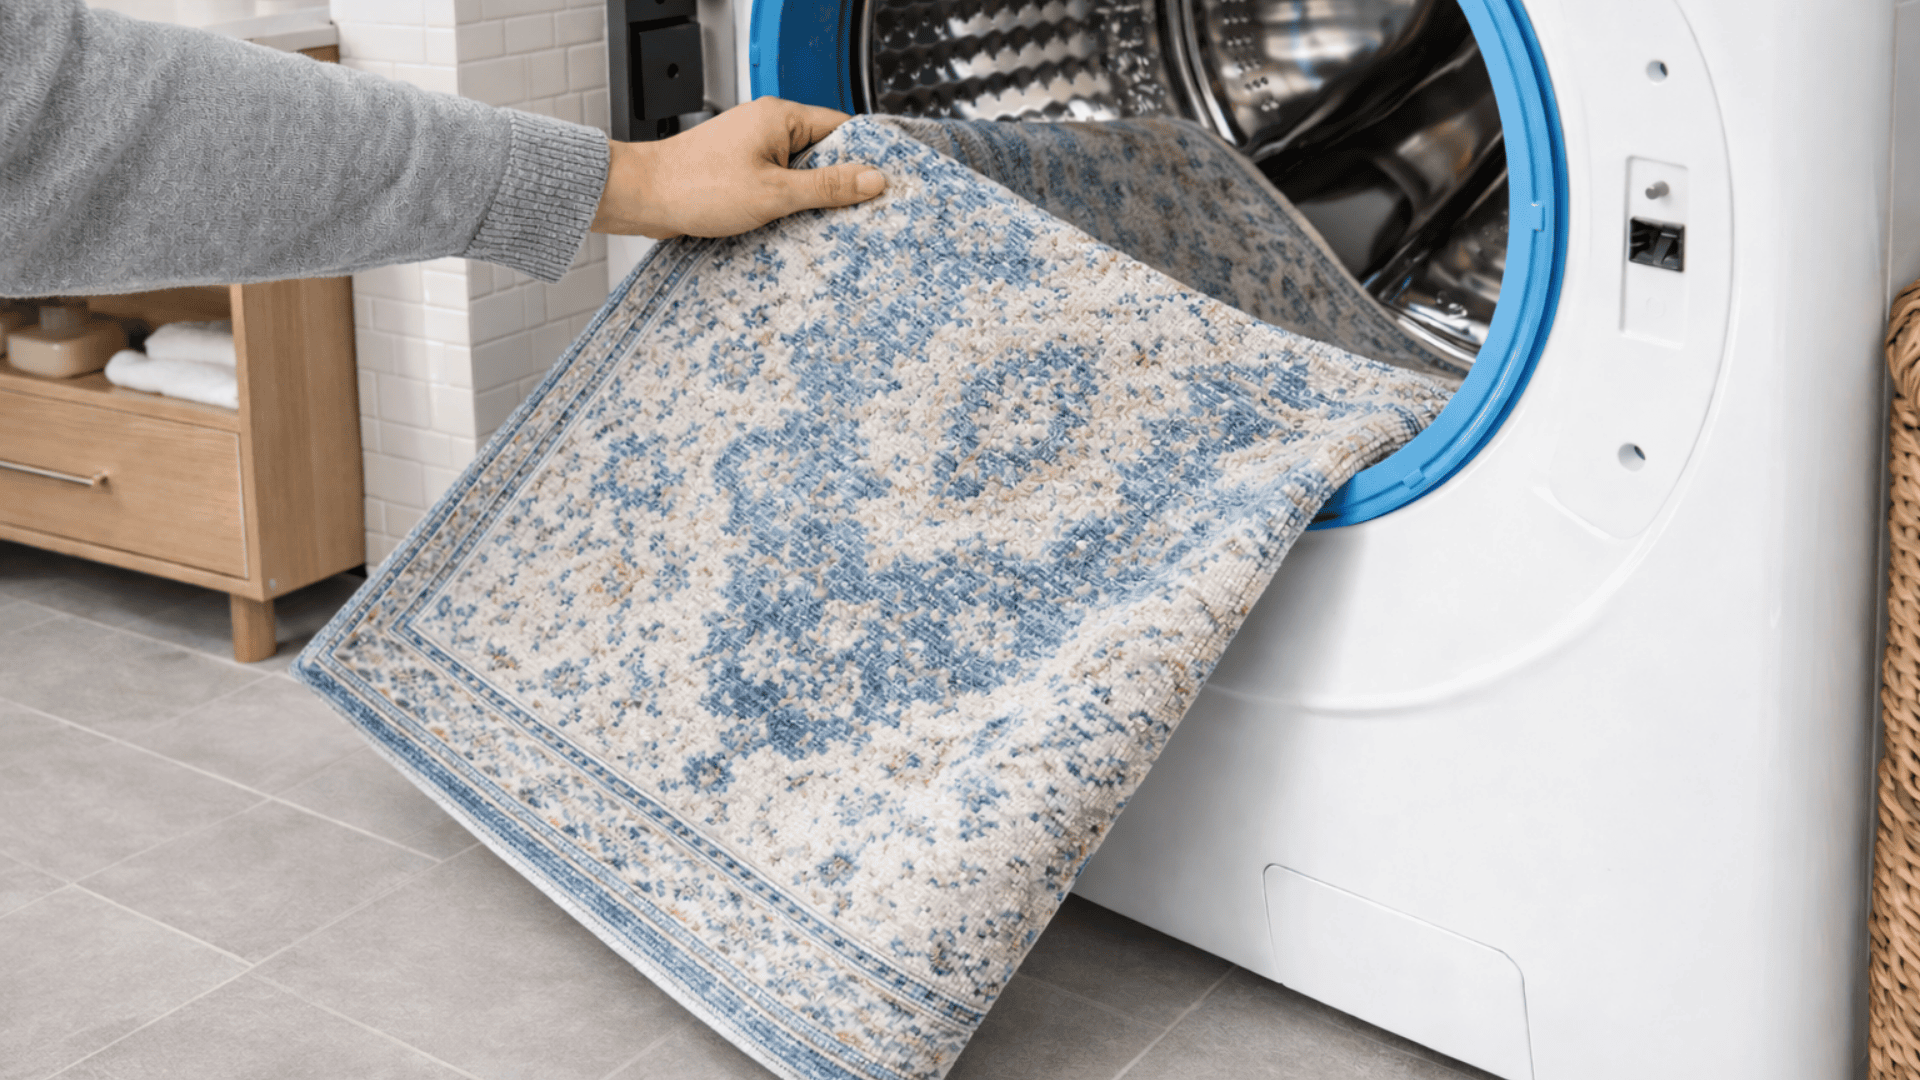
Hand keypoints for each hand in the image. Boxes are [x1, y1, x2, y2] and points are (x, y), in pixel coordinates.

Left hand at [590, 97, 886, 239]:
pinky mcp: (740, 169)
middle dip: (839, 182)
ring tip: (823, 222)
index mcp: (780, 117)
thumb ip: (827, 187)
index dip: (866, 157)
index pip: (842, 129)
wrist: (642, 197)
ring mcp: (753, 147)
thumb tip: (872, 180)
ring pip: (800, 171)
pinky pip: (778, 183)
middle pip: (823, 152)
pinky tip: (792, 223)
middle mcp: (767, 126)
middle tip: (858, 212)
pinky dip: (787, 202)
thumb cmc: (695, 186)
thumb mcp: (774, 193)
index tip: (884, 185)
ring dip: (811, 196)